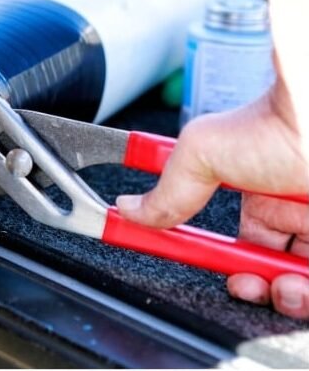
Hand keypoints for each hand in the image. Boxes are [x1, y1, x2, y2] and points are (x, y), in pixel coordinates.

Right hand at [116, 81, 308, 318]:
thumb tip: (128, 210)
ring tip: (274, 285)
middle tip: (242, 283)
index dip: (207, 257)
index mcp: (255, 194)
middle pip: (262, 268)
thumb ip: (165, 187)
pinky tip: (294, 284)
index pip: (225, 239)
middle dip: (248, 285)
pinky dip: (303, 296)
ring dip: (278, 295)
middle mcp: (290, 214)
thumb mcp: (201, 151)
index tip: (192, 265)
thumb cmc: (278, 124)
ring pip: (290, 282)